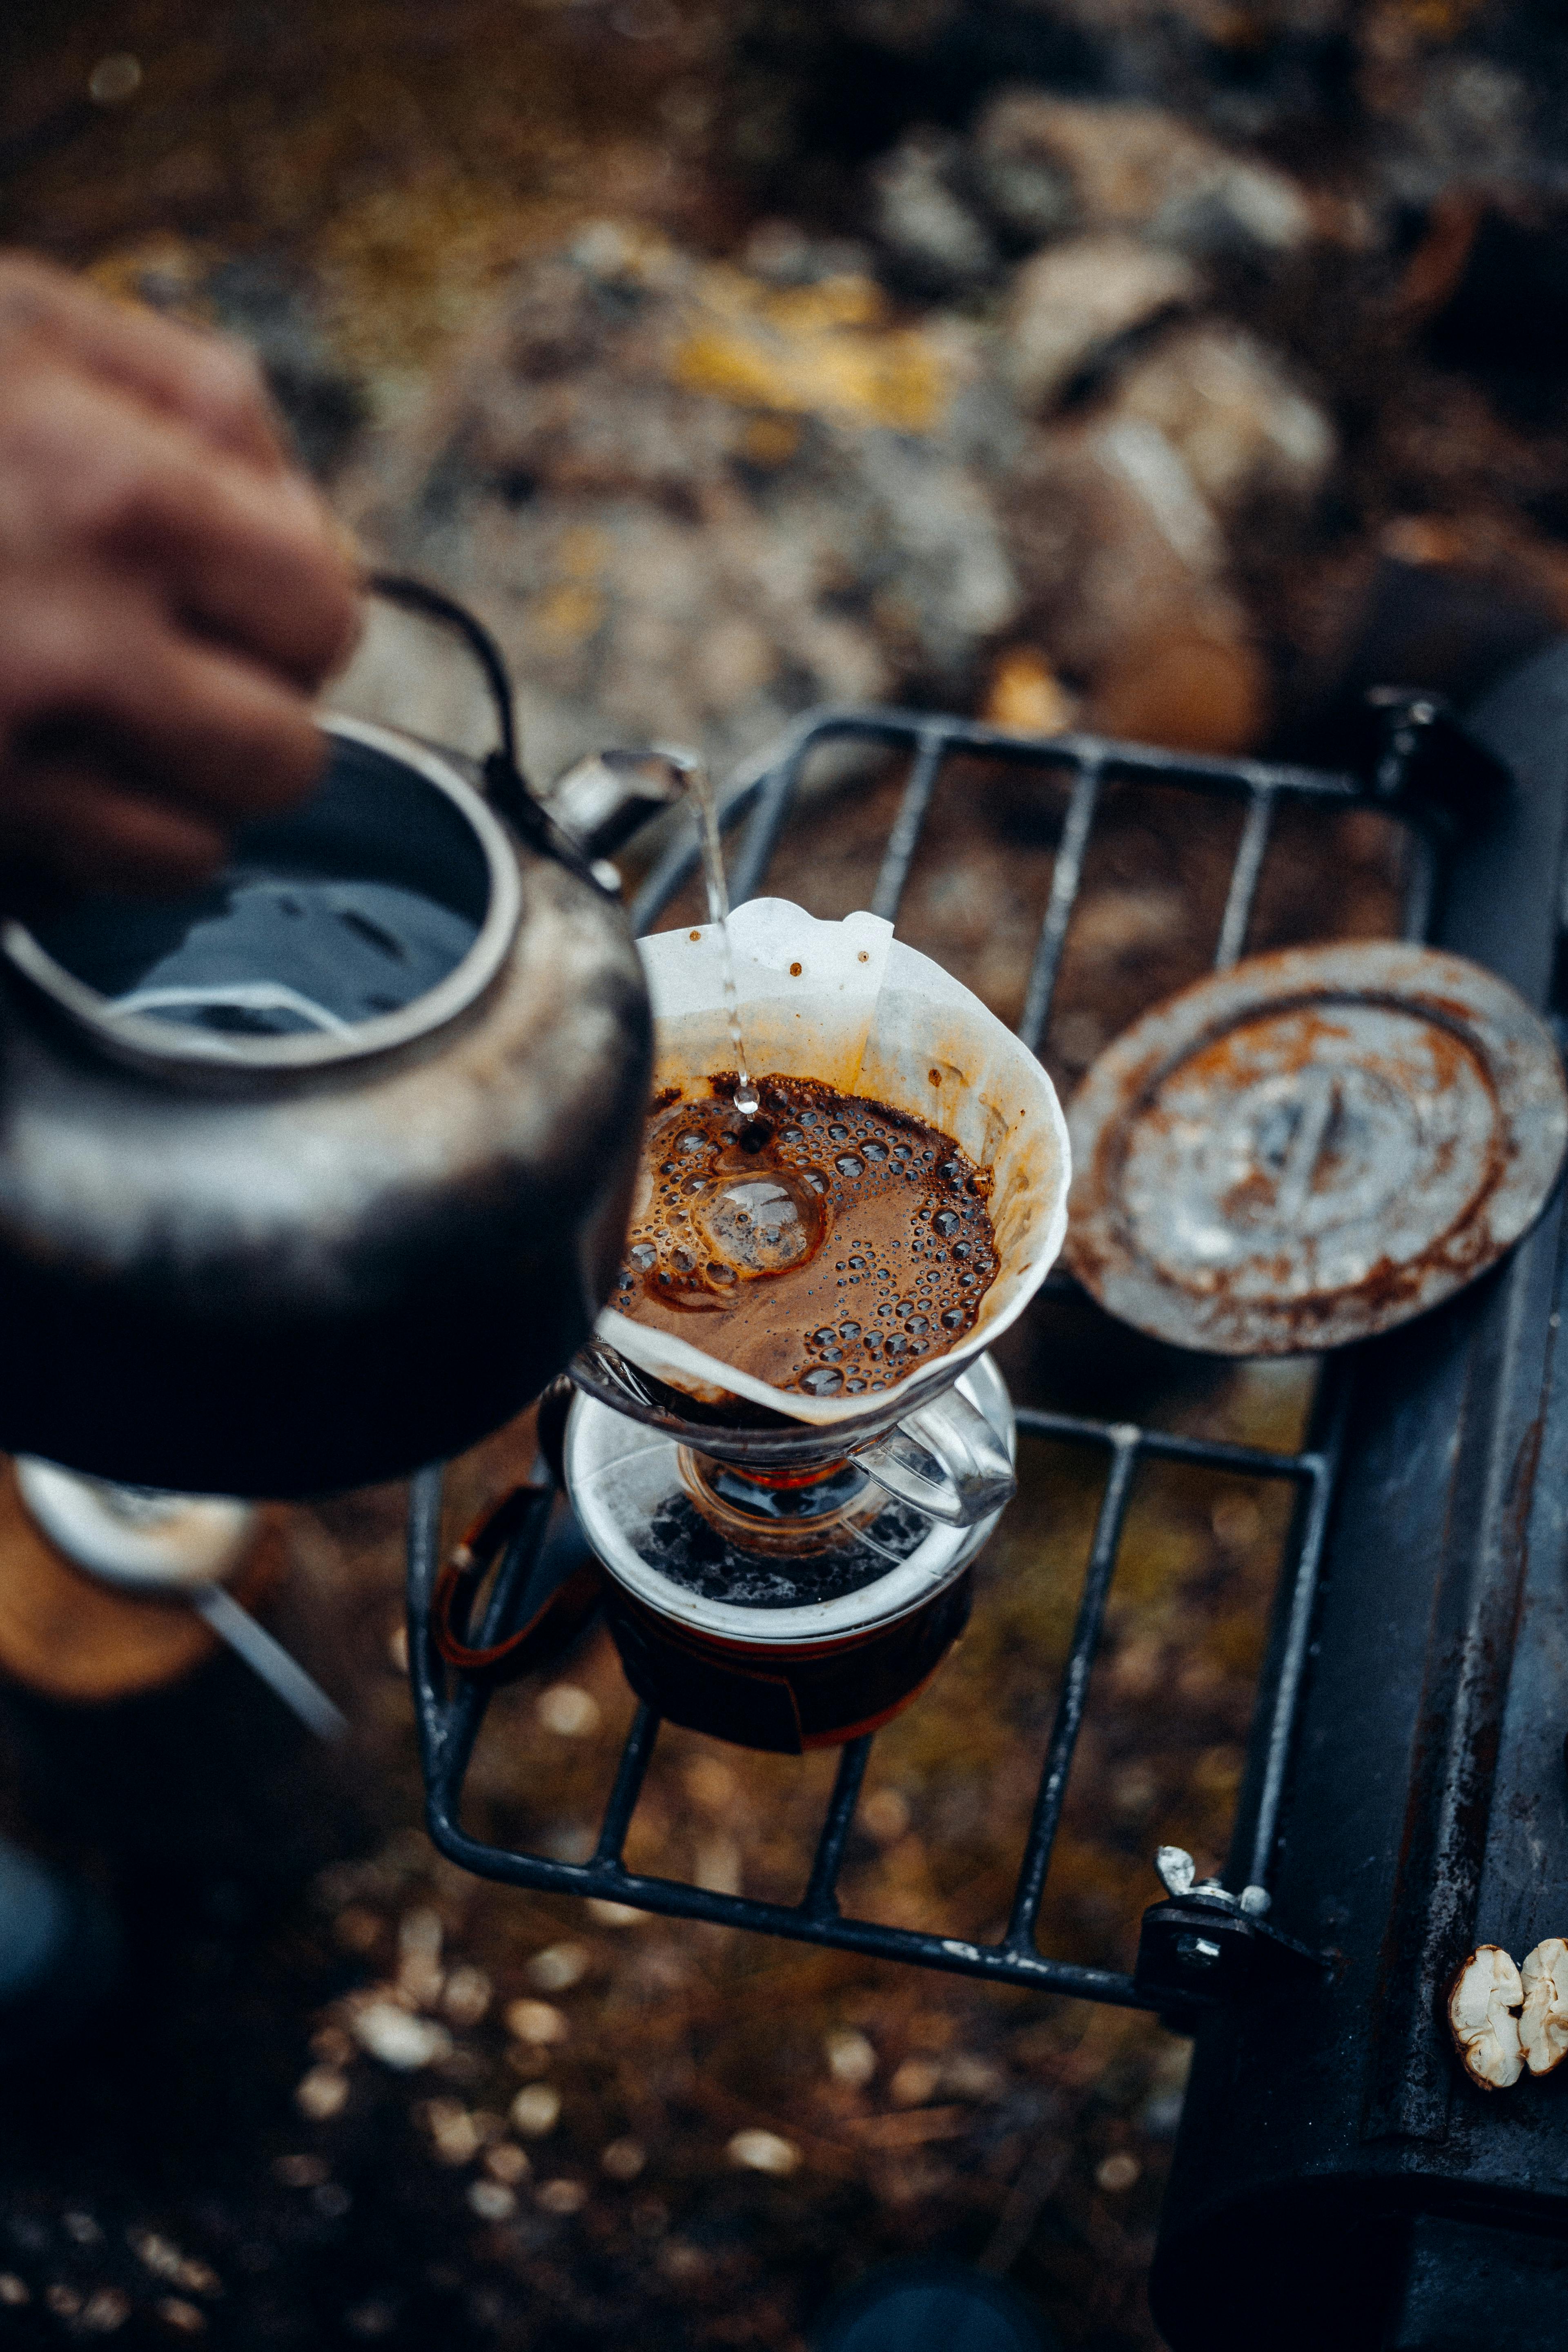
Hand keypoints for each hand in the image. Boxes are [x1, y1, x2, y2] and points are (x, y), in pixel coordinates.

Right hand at [0, 253, 359, 903]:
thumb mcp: (18, 322)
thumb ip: (191, 394)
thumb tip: (298, 508)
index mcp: (113, 494)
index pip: (324, 612)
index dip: (296, 609)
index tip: (249, 597)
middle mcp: (68, 641)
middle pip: (285, 753)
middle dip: (251, 717)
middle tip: (185, 671)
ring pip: (197, 848)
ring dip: (176, 798)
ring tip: (106, 724)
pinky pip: (90, 886)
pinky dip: (89, 849)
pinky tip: (45, 773)